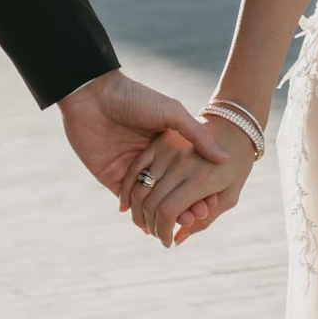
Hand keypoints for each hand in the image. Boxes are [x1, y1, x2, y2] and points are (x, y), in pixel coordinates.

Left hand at [56, 70, 227, 212]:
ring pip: (150, 199)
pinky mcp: (110, 176)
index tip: (210, 202)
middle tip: (197, 217)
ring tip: (179, 223)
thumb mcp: (172, 113)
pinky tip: (152, 224)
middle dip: (185, 205)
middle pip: (170, 189)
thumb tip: (223, 158)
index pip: (186, 173)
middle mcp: (150, 159)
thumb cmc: (135, 98)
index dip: (199, 188)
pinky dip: (139, 213)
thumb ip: (196, 135)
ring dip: (164, 213)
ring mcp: (130, 168)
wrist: (94, 94)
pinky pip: (126, 200)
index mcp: (165, 144)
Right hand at [124, 120, 258, 249]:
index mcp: (201, 180)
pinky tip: (127, 205)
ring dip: (137, 210)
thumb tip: (176, 241)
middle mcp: (181, 164)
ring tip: (144, 223)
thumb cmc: (238, 167)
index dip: (163, 231)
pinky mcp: (159, 142)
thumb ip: (203, 222)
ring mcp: (168, 150)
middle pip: (151, 203)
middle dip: (150, 225)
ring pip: (139, 187)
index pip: (168, 212)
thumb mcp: (229, 196)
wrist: (236, 127)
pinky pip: (135, 168)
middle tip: (155, 234)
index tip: (167, 242)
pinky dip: (127, 188)